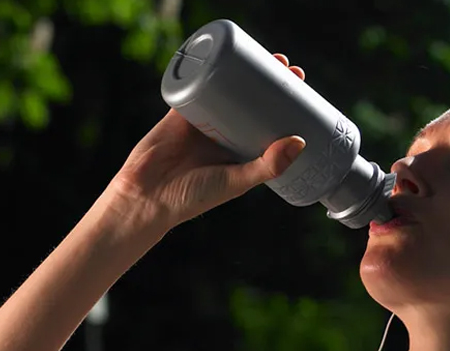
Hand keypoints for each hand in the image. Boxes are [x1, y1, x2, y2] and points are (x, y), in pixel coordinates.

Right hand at [109, 54, 306, 229]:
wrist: (148, 196)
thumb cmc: (194, 197)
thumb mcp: (237, 182)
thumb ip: (268, 165)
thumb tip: (299, 141)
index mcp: (241, 152)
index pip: (268, 123)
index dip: (284, 107)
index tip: (301, 92)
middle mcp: (224, 134)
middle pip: (251, 102)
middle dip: (268, 83)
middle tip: (287, 68)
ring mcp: (203, 120)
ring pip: (227, 89)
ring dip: (244, 71)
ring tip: (264, 57)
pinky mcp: (180, 111)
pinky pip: (196, 85)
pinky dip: (208, 70)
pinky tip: (225, 54)